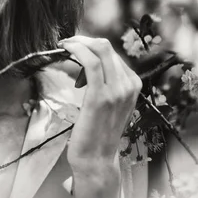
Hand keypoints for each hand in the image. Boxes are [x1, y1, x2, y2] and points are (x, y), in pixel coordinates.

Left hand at [59, 36, 141, 176]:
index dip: (90, 45)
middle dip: (83, 40)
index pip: (111, 52)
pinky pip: (90, 62)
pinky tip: (66, 49)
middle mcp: (129, 85)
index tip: (74, 46)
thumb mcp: (110, 102)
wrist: (96, 158)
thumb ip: (106, 82)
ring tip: (64, 45)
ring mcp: (117, 91)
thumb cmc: (97, 130)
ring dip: (78, 42)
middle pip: (106, 46)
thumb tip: (88, 60)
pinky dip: (77, 50)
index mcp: (133, 84)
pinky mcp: (100, 96)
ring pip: (100, 49)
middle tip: (67, 43)